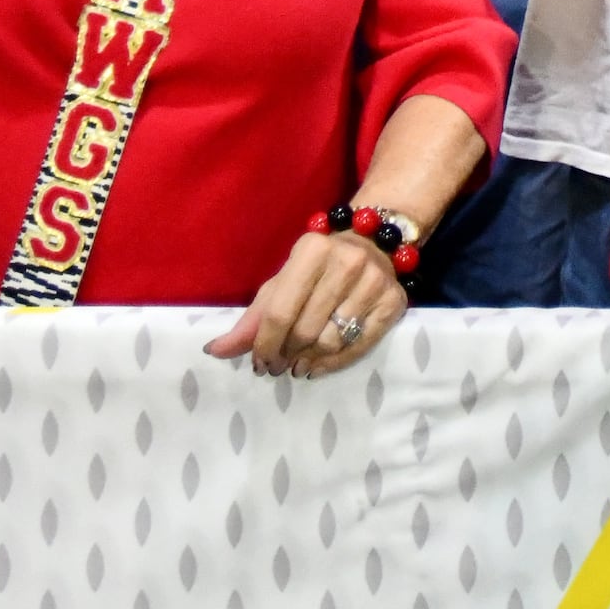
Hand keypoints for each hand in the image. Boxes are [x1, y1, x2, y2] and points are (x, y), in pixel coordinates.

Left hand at [205, 228, 406, 377]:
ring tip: (298, 364)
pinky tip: (318, 365)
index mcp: (312, 249)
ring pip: (331, 341)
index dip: (264, 344)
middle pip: (305, 330)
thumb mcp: (282, 282)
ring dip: (308, 361)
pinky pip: (359, 346)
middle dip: (285, 355)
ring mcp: (374, 281)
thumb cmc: (317, 267)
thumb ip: (252, 319)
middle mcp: (346, 261)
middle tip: (278, 365)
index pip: (279, 311)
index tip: (259, 363)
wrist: (373, 243)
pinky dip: (334, 363)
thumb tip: (215, 351)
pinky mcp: (394, 302)